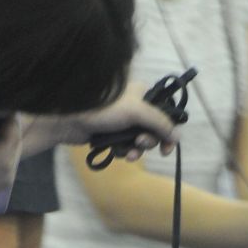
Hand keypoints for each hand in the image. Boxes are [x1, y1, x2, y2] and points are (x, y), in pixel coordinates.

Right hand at [0, 113, 24, 204]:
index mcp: (5, 157)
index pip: (15, 127)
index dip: (8, 113)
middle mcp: (12, 170)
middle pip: (16, 141)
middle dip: (7, 127)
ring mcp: (7, 180)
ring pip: (12, 153)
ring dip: (4, 140)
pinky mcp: (0, 186)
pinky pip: (7, 164)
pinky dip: (1, 153)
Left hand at [28, 82, 179, 159]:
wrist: (70, 120)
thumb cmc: (101, 109)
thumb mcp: (136, 112)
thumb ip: (159, 122)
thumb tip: (177, 136)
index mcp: (143, 94)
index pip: (165, 114)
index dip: (168, 131)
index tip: (168, 148)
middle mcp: (135, 106)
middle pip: (153, 130)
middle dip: (148, 142)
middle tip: (139, 144)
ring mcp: (123, 121)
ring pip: (140, 141)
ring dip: (136, 150)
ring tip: (127, 153)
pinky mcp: (113, 133)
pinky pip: (126, 146)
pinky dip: (124, 151)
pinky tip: (117, 152)